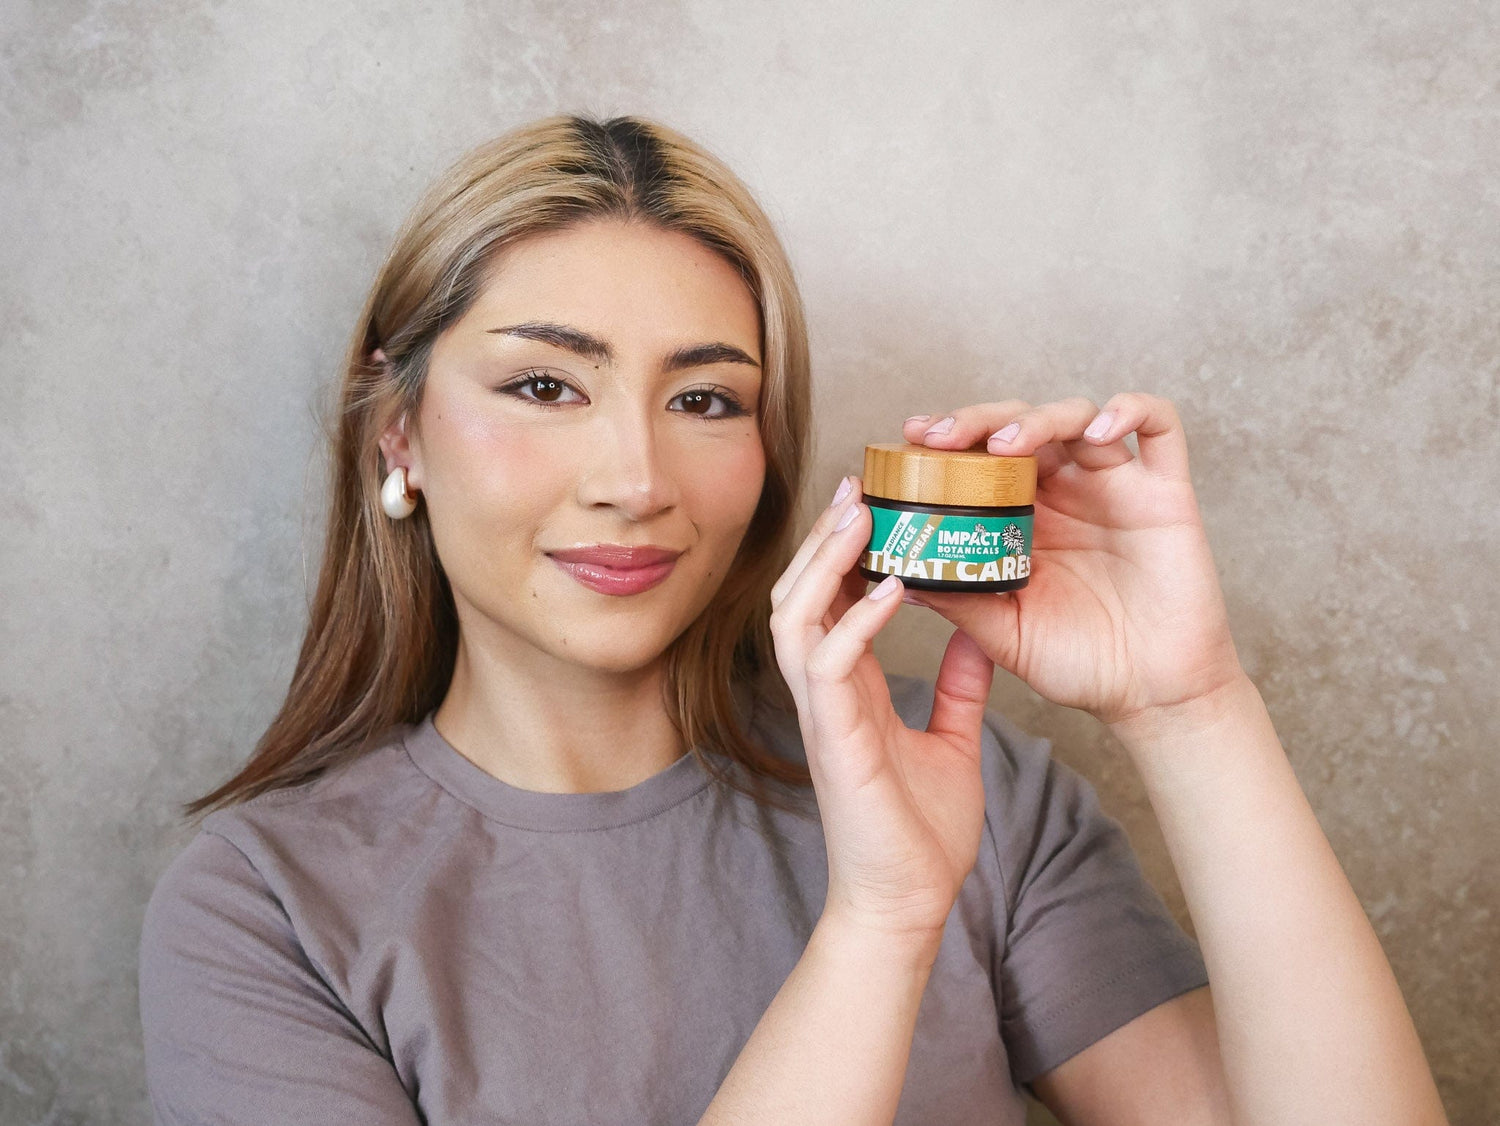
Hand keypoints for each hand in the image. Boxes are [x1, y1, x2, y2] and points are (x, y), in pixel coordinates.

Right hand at [769, 478, 995, 949]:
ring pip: (796, 616)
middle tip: (859, 484)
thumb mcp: (952, 741)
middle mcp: (825, 692)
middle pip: (801, 593)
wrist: (909, 901)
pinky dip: (856, 622)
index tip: (873, 500)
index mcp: (849, 688)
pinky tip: (892, 590)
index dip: (843, 550)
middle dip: (824, 537)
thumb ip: (958, 688)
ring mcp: (822, 714)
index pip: (832, 600)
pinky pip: (827, 665)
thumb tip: (977, 639)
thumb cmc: (921, 831)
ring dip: (824, 563)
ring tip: (860, 515)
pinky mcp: (833, 739)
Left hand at [897, 393, 1245, 730]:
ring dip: (1037, 418)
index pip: (981, 455)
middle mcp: (1066, 492)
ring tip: (1005, 444)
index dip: (948, 441)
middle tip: (938, 437)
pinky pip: (1160, 426)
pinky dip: (1131, 410)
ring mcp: (1116, 487)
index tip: (909, 441)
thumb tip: (897, 574)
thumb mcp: (1002, 631)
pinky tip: (1098, 432)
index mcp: (1023, 517)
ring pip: (1077, 415)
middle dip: (976, 420)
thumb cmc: (1080, 664)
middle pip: (1020, 424)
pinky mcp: (1166, 493)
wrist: (1150, 695)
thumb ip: (958, 599)